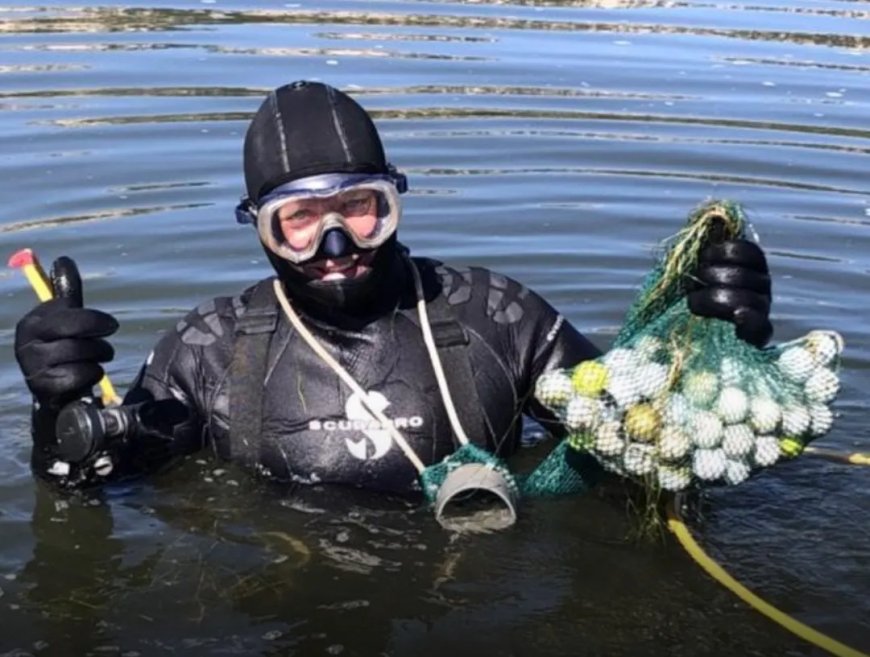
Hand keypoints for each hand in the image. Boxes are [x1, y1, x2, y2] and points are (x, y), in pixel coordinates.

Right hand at [14, 257, 118, 410]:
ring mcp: (31, 364)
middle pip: (74, 326)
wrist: (57, 394)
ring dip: (98, 357)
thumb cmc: (65, 350)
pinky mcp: (42, 387)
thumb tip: (63, 259)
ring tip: (95, 360)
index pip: (69, 310)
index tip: (107, 326)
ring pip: (82, 351)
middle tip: (108, 341)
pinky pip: (81, 374)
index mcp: (33, 321)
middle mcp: (25, 340)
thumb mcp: (66, 321)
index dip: (94, 319)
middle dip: (98, 334)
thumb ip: (67, 293)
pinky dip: (92, 374)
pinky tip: (86, 376)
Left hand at [687, 239, 772, 347]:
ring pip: (743, 297)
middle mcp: (762, 286)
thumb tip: (713, 216)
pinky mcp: (760, 334)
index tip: (704, 258)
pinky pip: (761, 324)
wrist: (701, 336)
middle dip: (710, 277)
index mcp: (752, 268)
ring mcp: (763, 310)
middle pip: (741, 274)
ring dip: (710, 299)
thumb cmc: (698, 296)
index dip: (724, 251)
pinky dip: (749, 318)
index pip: (750, 252)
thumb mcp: (700, 270)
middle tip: (694, 285)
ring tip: (694, 304)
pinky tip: (738, 316)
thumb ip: (707, 247)